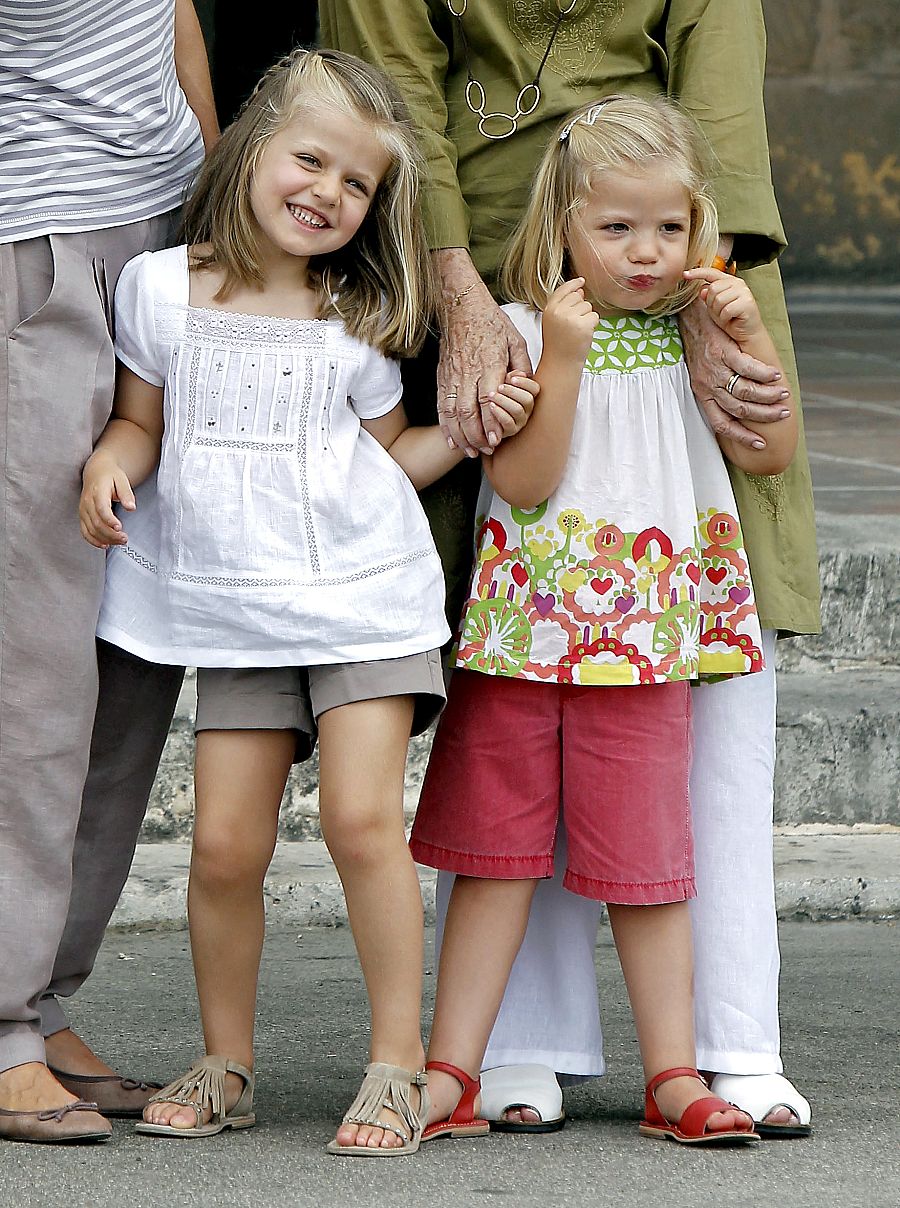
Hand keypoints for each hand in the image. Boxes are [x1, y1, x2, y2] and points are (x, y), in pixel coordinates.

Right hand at [79, 453, 135, 547]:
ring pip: (91, 530)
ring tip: (120, 542)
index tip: (120, 528)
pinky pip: (85, 531)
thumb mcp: (122, 479)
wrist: (96, 471)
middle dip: (111, 534)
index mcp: (97, 492)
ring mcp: (83, 510)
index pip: (101, 509)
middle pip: (96, 523)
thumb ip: (126, 493)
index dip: (109, 520)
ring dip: (105, 539)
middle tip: (125, 539)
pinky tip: (105, 545)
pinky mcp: (82, 516)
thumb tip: (131, 507)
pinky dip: (94, 540)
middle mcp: (87, 502)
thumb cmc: (111, 476)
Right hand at [435, 249, 532, 455]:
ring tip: (469, 452)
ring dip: (460, 436)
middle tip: (486, 451)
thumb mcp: (516, 339)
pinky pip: (441, 406)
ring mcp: (452, 376)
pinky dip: (445, 426)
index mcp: (488, 364)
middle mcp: (467, 373)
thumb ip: (522, 365)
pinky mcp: (442, 378)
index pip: (487, 400)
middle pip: (468, 412)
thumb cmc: (492, 322)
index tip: (496, 440)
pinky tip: (451, 440)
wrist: (461, 306)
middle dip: (476, 436)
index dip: (490, 423)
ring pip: (452, 413)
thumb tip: (524, 386)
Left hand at [481, 372, 538, 441]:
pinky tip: (491, 406)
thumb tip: (519, 373)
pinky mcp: (509, 431)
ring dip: (504, 401)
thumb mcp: (500, 380)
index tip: (512, 379)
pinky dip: (499, 413)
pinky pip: (508, 423)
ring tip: (492, 395)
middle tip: (500, 387)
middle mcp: (526, 409)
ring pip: (518, 411)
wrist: (479, 412)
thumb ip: (510, 375)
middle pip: (528, 400)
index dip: (525, 383)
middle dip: (512, 392)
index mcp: (526, 395)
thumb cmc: (491, 393)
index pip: (535, 389)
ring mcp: (519, 421)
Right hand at [540, 278, 598, 362]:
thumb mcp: (555, 321)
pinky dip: (593, 325)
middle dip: (580, 307)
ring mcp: (571, 318)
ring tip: (577, 331)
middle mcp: (558, 311)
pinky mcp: (583, 325)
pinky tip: (584, 334)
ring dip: (586, 317)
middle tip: (573, 325)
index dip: (574, 284)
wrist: (561, 363)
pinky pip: (594, 316)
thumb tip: (581, 289)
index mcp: (549, 309)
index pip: (563, 289)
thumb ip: (565, 304)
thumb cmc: (559, 344)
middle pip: (578, 296)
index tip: (581, 281)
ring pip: (587, 306)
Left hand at [678, 290, 791, 449]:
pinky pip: (747, 368)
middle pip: (739, 410)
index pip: (721, 424)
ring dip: (768, 396)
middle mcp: (708, 386)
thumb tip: (739, 407)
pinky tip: (776, 376)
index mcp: (702, 395)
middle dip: (764, 416)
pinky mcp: (723, 351)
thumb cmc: (700, 346)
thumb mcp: (701, 374)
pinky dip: (764, 374)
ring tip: (783, 396)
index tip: (760, 443)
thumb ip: (716, 390)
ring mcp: (715, 369)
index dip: (741, 437)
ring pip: (745, 391)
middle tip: (783, 414)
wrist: (690, 317)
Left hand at [684, 266, 763, 342]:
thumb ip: (708, 297)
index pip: (712, 273)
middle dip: (712, 304)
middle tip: (720, 312)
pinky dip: (725, 318)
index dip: (698, 273)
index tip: (685, 274)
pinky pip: (726, 310)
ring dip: (718, 312)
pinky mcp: (747, 303)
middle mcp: (738, 283)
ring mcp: (744, 292)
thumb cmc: (731, 319)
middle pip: (713, 289)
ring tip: (727, 316)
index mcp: (729, 281)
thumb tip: (702, 289)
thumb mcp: (714, 307)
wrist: (746, 333)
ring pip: (718, 300)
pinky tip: (731, 319)